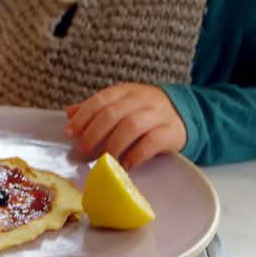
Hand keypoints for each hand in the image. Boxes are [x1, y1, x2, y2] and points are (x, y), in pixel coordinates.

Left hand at [65, 83, 186, 169]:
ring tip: (105, 159)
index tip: (69, 133)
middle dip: (93, 134)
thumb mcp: (121, 104)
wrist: (186, 114)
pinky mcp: (172, 131)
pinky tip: (125, 165)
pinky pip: (152, 142)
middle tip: (84, 151)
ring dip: (113, 145)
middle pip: (112, 114)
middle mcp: (141, 99)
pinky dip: (135, 155)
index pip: (99, 101)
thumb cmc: (145, 112)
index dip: (82, 117)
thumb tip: (70, 114)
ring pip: (131, 126)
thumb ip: (96, 109)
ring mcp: (158, 114)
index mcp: (125, 91)